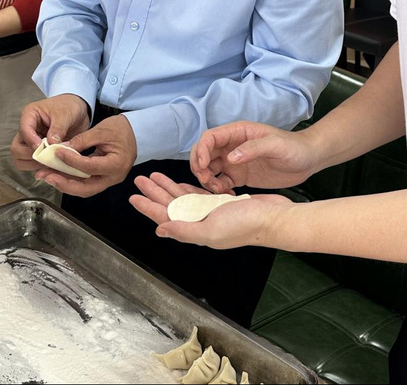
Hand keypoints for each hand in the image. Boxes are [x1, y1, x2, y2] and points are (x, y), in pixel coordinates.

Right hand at [10, 94, 90, 171]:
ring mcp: (30, 142)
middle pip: (16, 149)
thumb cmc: (68, 107)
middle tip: (48, 156)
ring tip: (51, 161)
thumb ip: (58, 129)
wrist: (78, 111)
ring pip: (20, 159)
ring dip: (34, 164)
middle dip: (31, 156)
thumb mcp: (65, 115)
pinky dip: (41, 167)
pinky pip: (31, 164)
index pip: (24, 131)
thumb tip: (51, 143)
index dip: (32, 141)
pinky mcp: (37, 152)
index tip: (44, 147)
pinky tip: (53, 164)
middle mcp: (27, 130)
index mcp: (29, 115)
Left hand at [33, 114, 137, 196]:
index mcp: (116, 164)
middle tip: (46, 175)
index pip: (89, 167)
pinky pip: (86, 184)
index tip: (56, 153)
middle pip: (85, 188)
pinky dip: (71, 181)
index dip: (71, 161)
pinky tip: (58, 174)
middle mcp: (113, 177)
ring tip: (47, 175)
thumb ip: (81, 141)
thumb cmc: (122, 129)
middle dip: (63, 183)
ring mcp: (108, 180)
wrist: (136, 133)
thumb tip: (61, 149)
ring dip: (64, 184)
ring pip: (84, 189)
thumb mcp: (101, 130)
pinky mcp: (103, 178)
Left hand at [129, 171, 291, 249]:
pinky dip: (186, 188)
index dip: (148, 207)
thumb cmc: (246, 225)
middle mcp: (200, 221)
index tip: (132, 197)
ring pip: (182, 198)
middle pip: (170, 205)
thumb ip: (185, 230)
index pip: (165, 217)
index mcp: (196, 229)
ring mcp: (210, 212)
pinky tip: (177, 183)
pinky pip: (197, 194)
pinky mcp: (221, 203)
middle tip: (139, 180)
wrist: (274, 218)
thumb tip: (159, 228)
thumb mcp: (212, 229)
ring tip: (153, 177)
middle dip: (153, 193)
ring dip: (167, 188)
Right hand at [190, 121, 318, 192]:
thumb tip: (230, 158)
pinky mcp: (240, 176)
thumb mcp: (275, 145)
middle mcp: (232, 146)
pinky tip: (226, 195)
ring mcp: (235, 161)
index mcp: (238, 133)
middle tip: (206, 181)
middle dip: (199, 166)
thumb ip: (253, 149)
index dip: (202, 150)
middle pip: (205, 153)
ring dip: (207, 180)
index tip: (203, 166)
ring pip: (210, 169)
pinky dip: (218, 189)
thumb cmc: (294, 148)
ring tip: (217, 191)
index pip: (210, 138)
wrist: (308, 160)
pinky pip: (221, 182)